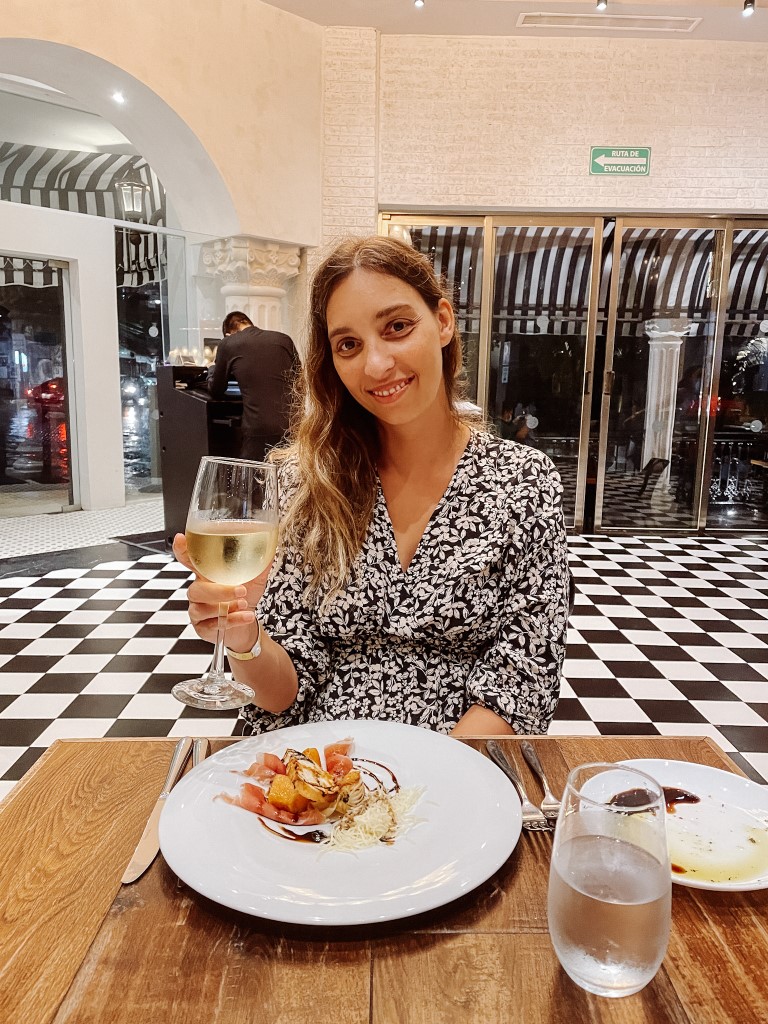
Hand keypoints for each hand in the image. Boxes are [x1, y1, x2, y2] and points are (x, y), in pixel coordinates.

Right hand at [172, 533, 270, 650]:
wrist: (248, 624)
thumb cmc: (246, 596)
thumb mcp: (255, 577)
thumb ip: (260, 562)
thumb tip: (273, 544)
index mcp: (207, 573)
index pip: (190, 560)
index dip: (182, 550)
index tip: (180, 539)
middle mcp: (199, 590)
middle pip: (198, 588)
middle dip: (219, 590)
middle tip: (241, 590)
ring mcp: (198, 609)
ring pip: (202, 608)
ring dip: (225, 607)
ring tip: (244, 604)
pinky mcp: (202, 626)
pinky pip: (212, 624)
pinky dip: (232, 621)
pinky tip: (246, 616)